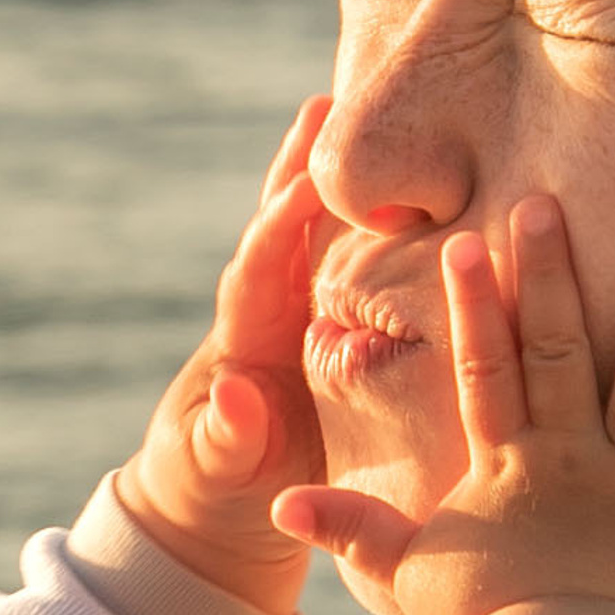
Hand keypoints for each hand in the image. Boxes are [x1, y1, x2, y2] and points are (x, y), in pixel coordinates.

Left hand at [116, 97, 334, 614]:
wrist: (217, 508)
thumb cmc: (216, 494)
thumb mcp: (219, 476)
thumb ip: (226, 440)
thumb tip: (236, 394)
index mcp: (240, 344)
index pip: (254, 274)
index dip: (274, 231)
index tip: (303, 189)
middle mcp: (263, 316)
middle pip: (276, 231)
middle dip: (295, 172)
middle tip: (323, 107)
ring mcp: (291, 316)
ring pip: (308, 235)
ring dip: (322, 175)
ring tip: (346, 106)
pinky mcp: (318, 327)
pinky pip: (341, 261)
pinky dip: (357, 217)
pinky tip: (398, 177)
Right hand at [271, 198, 614, 614]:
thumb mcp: (405, 574)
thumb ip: (350, 529)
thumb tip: (281, 502)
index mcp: (506, 466)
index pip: (486, 369)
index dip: (477, 305)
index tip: (471, 241)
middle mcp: (574, 457)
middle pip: (564, 350)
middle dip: (554, 272)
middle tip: (548, 199)